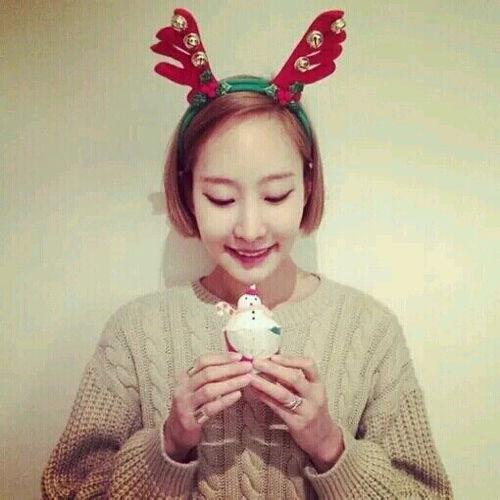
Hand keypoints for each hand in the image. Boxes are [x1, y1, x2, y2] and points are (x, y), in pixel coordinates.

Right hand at [163, 352, 252, 461]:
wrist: (175, 433)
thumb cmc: (192, 406)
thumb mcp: (197, 388)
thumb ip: (212, 376)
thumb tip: (236, 362)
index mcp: (185, 377)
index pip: (203, 361)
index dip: (222, 357)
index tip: (239, 356)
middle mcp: (183, 388)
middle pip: (208, 373)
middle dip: (230, 368)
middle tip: (247, 367)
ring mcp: (185, 404)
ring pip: (209, 390)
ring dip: (230, 383)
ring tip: (247, 379)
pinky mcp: (190, 420)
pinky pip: (210, 408)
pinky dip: (225, 400)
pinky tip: (237, 395)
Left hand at [248, 355, 343, 471]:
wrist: (324, 439)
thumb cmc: (312, 409)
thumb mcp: (309, 392)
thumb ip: (294, 379)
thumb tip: (270, 362)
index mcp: (318, 384)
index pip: (309, 365)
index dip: (290, 359)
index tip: (273, 356)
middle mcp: (314, 396)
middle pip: (294, 378)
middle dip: (273, 368)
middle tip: (256, 362)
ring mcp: (307, 410)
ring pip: (284, 394)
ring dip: (265, 384)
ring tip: (251, 377)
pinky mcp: (298, 423)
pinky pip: (279, 409)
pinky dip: (266, 399)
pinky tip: (255, 393)